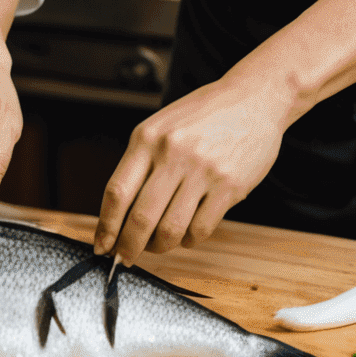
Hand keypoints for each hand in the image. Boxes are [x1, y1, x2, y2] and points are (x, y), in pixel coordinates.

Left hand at [93, 74, 284, 263]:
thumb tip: (120, 212)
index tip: (102, 244)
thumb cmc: (204, 114)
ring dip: (159, 247)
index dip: (106, 226)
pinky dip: (188, 240)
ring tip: (158, 245)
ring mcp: (202, 171)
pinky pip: (200, 229)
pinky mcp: (229, 186)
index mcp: (148, 137)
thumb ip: (142, 161)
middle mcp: (172, 153)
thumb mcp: (162, 125)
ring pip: (170, 230)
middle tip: (125, 258)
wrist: (253, 99)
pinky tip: (186, 233)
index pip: (117, 192)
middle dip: (128, 247)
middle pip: (140, 218)